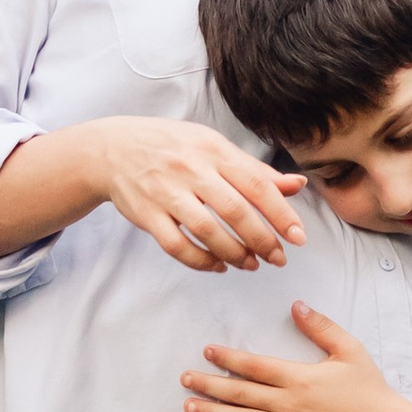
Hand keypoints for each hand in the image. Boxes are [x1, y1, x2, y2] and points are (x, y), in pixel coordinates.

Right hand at [97, 119, 308, 274]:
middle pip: (234, 211)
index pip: (255, 183)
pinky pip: (177, 246)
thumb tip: (297, 185)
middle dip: (262, 239)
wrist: (113, 148)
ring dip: (235, 253)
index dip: (281, 213)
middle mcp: (190, 169)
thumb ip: (254, 169)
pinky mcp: (147, 215)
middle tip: (278, 258)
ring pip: (207, 231)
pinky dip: (201, 261)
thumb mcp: (213, 146)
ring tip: (252, 264)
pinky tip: (218, 265)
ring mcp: (166, 192)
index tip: (299, 237)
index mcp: (213, 149)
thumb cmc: (172, 146)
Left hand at [181, 299, 397, 411]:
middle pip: (239, 393)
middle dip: (208, 384)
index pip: (253, 365)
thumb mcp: (349, 350)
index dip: (227, 357)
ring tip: (189, 405)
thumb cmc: (368, 388)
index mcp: (298, 377)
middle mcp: (287, 403)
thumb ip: (321, 327)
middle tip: (184, 378)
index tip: (207, 351)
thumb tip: (296, 305)